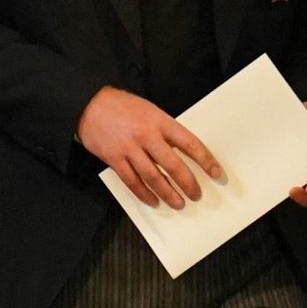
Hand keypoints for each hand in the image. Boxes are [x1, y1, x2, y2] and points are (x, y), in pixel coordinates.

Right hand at [77, 86, 220, 208]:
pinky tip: (153, 201)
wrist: (89, 104)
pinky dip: (143, 194)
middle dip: (188, 183)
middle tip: (196, 195)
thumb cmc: (123, 106)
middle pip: (173, 165)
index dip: (206, 160)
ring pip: (153, 177)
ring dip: (168, 193)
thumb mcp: (151, 110)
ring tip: (178, 203)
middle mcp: (147, 136)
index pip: (190, 144)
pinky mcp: (113, 158)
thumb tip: (183, 151)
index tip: (216, 173)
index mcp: (161, 121)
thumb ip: (166, 130)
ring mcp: (129, 148)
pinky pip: (132, 181)